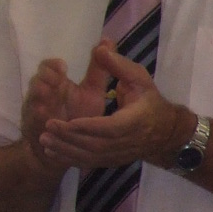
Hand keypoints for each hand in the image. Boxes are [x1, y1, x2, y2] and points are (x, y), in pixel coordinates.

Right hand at [21, 58, 103, 174]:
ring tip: (49, 97)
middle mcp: (44, 94)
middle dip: (45, 79)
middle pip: (38, 81)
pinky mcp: (36, 128)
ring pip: (33, 101)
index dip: (53, 65)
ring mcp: (37, 111)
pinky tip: (46, 119)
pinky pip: (34, 123)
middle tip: (56, 79)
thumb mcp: (92, 93)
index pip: (49, 67)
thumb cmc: (80, 115)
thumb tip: (108, 42)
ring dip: (40, 99)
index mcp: (58, 83)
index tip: (63, 66)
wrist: (68, 146)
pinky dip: (39, 120)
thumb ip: (99, 71)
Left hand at [37, 46, 190, 171]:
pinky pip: (91, 162)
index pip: (110, 128)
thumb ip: (118, 65)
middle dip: (70, 137)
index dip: (88, 126)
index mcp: (135, 121)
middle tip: (47, 127)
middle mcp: (128, 142)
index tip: (67, 120)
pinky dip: (71, 158)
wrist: (167, 131)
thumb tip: (100, 48)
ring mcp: (121, 154)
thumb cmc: (149, 100)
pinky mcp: (114, 160)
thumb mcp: (139, 78)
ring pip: (91, 156)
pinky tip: (54, 152)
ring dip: (66, 149)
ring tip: (45, 140)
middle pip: (96, 145)